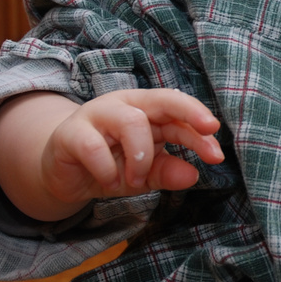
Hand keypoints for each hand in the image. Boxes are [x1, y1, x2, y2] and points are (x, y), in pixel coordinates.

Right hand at [38, 89, 223, 207]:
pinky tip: (110, 182)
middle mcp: (125, 105)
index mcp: (146, 109)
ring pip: (130, 121)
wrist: (63, 174)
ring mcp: (96, 115)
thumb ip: (166, 171)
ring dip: (141, 156)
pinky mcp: (71, 133)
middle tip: (207, 139)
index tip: (217, 154)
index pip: (178, 111)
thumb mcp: (143, 173)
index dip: (199, 128)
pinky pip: (93, 147)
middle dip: (188, 114)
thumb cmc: (110, 166)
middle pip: (161, 99)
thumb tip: (192, 175)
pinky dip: (107, 169)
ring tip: (135, 180)